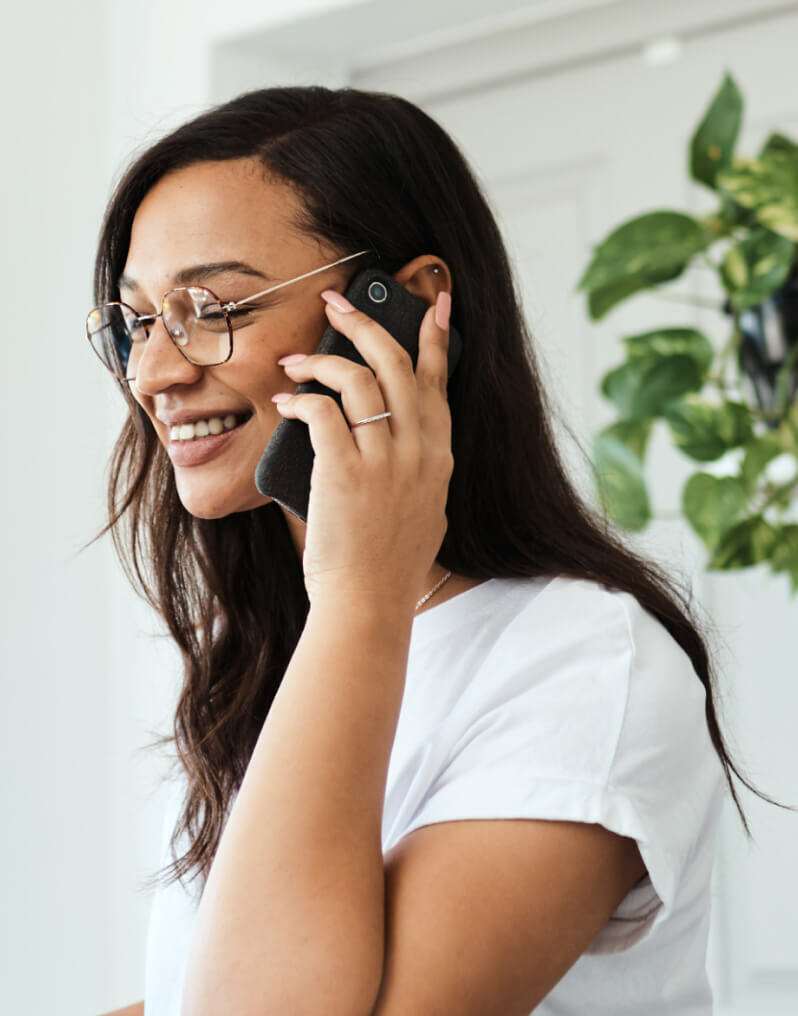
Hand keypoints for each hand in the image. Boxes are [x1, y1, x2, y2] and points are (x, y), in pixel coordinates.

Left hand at [272, 289, 453, 610]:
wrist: (368, 606)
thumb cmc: (387, 567)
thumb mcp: (424, 513)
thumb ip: (419, 473)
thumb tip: (397, 443)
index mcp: (439, 459)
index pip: (438, 383)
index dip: (434, 337)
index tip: (433, 302)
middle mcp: (418, 452)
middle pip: (396, 365)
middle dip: (365, 324)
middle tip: (336, 303)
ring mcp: (384, 461)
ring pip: (358, 379)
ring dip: (321, 359)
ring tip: (294, 360)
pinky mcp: (345, 472)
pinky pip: (322, 412)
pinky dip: (300, 399)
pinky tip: (285, 402)